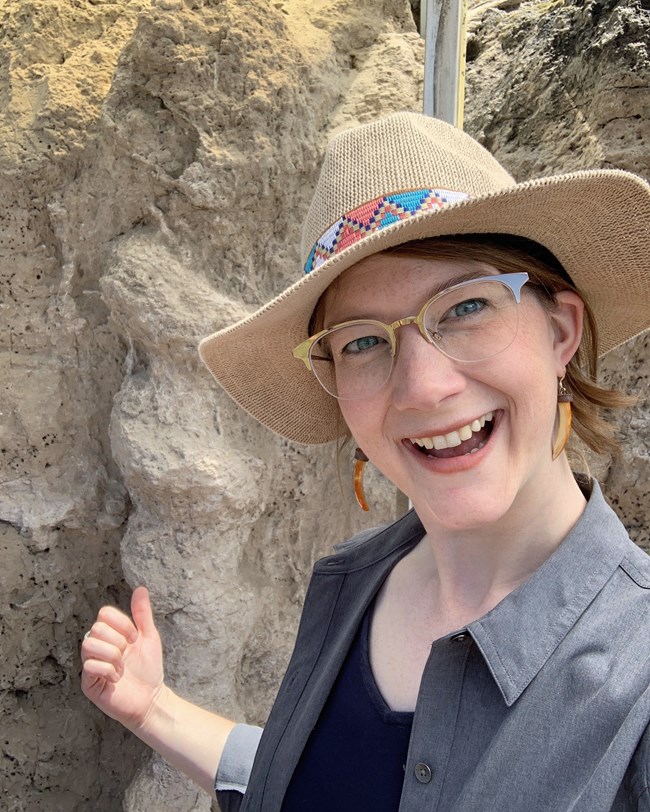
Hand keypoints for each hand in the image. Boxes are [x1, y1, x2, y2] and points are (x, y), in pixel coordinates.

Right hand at [81, 586, 165, 731]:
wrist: (152, 698)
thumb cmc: (149, 668)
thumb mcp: (149, 637)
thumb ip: (142, 614)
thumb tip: (140, 588)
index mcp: (110, 634)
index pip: (104, 613)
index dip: (123, 624)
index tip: (135, 638)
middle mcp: (97, 647)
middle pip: (97, 628)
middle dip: (119, 641)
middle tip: (128, 653)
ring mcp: (90, 665)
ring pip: (89, 644)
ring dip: (112, 655)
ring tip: (122, 666)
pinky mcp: (88, 684)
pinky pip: (89, 666)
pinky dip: (109, 670)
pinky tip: (118, 678)